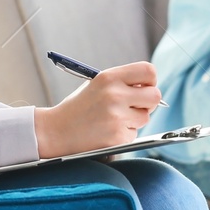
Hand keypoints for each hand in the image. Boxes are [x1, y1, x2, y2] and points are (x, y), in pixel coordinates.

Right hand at [34, 61, 161, 158]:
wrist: (55, 131)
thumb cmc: (79, 107)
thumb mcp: (97, 84)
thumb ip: (123, 83)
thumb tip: (151, 87)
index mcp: (109, 77)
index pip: (148, 71)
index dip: (151, 80)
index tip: (145, 87)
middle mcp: (115, 95)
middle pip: (155, 96)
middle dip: (149, 102)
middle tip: (137, 106)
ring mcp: (116, 118)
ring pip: (145, 118)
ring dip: (134, 120)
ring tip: (112, 120)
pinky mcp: (117, 138)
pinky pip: (133, 134)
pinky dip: (124, 135)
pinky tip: (106, 132)